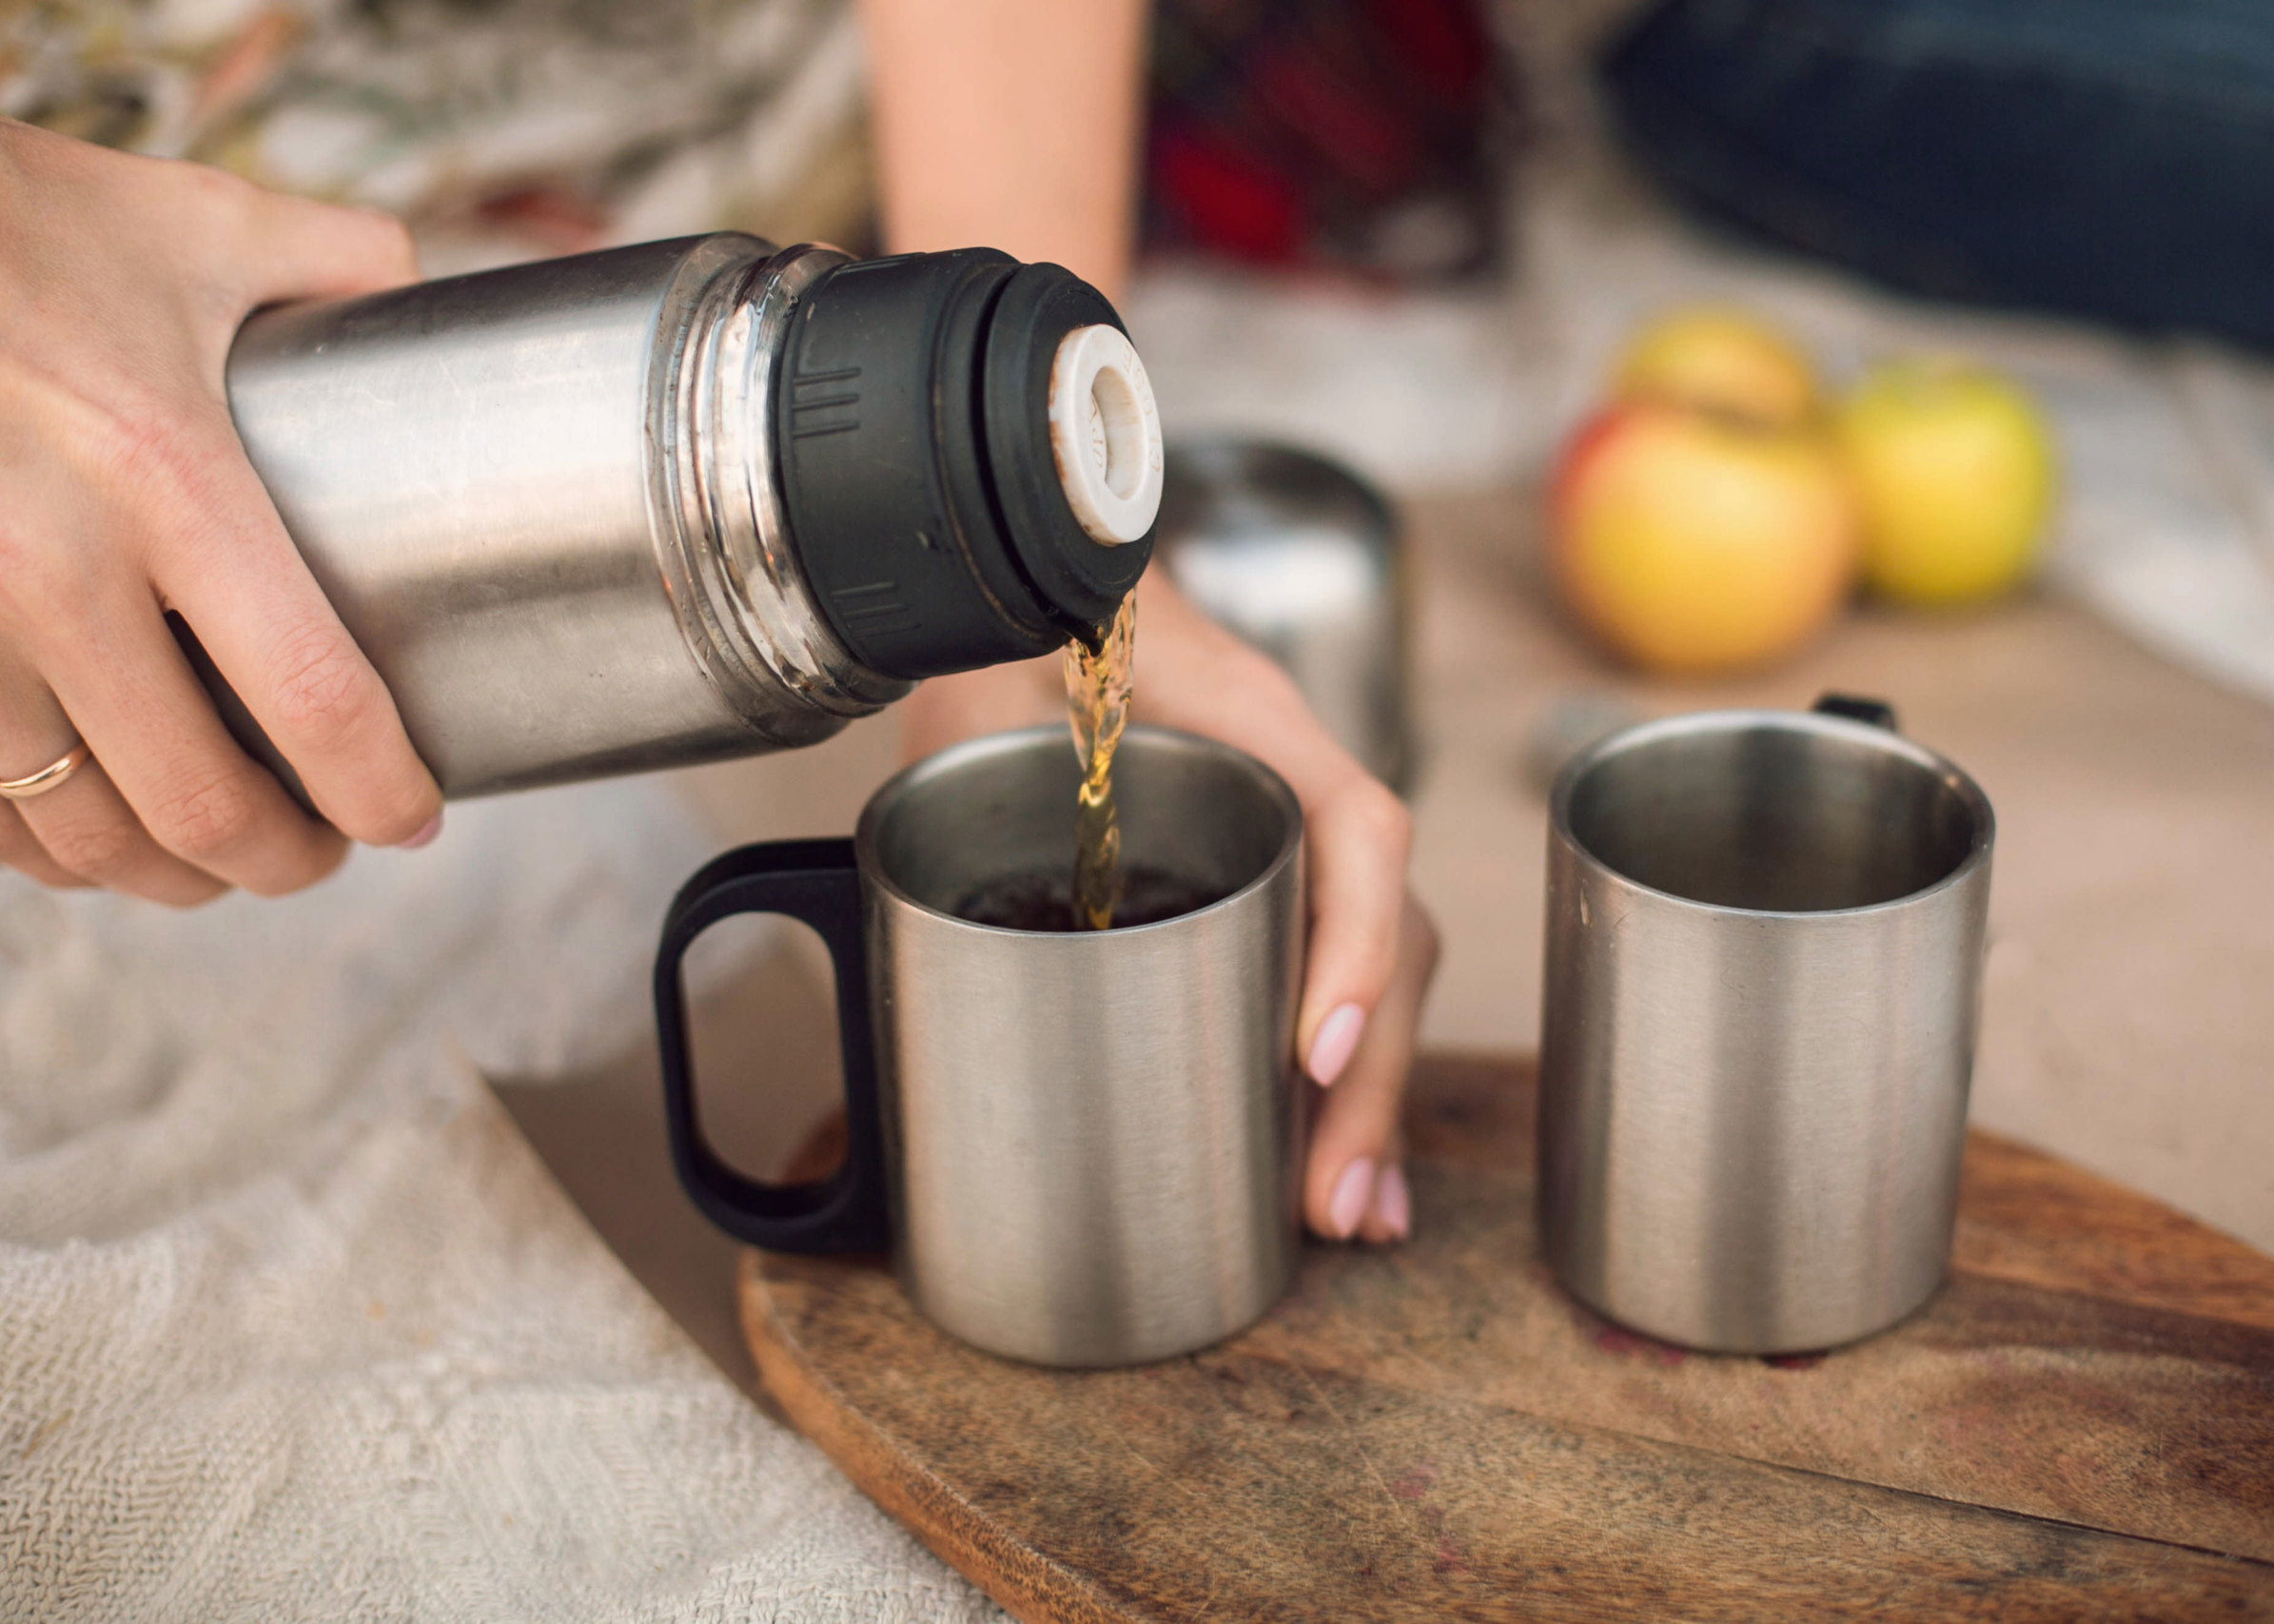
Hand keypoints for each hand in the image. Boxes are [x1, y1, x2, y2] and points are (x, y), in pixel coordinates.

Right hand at [0, 110, 440, 903]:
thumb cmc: (11, 222)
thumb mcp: (194, 224)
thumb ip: (330, 263)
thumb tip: (420, 290)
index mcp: (166, 477)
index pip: (312, 698)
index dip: (378, 793)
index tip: (411, 820)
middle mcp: (45, 566)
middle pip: (194, 803)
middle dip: (277, 859)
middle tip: (316, 853)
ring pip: (72, 827)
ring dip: (159, 873)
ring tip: (212, 860)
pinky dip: (37, 842)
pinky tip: (84, 832)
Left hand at [904, 568, 1440, 1243]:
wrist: (1035, 570)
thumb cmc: (1013, 615)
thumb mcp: (982, 672)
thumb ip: (962, 740)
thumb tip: (891, 878)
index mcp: (1248, 716)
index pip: (1351, 823)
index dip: (1349, 940)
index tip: (1313, 1054)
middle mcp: (1289, 776)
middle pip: (1381, 925)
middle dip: (1369, 1076)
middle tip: (1337, 1205)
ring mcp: (1283, 825)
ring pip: (1368, 960)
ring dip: (1368, 1092)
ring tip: (1350, 1214)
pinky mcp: (1255, 871)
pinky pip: (1324, 965)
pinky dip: (1338, 1067)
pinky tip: (1323, 1155)